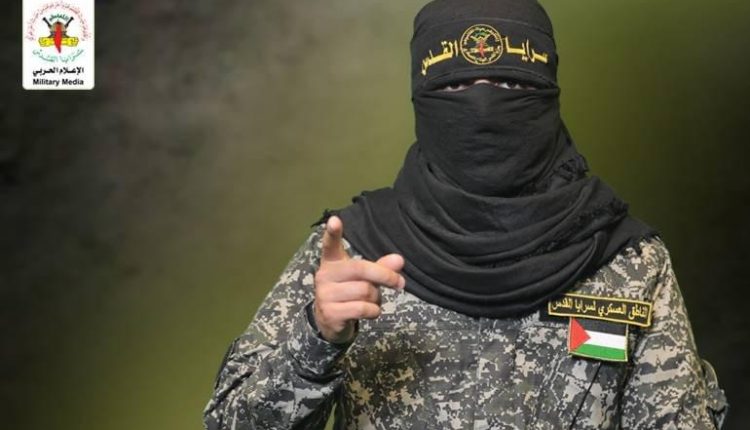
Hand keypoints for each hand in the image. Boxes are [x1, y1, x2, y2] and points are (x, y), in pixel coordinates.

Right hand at [312, 215, 405, 343]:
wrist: (330, 321)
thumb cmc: (349, 292)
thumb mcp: (364, 278)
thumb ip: (381, 267)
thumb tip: (399, 259)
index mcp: (332, 262)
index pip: (330, 245)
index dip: (332, 233)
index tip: (334, 220)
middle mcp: (324, 276)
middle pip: (361, 269)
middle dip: (385, 276)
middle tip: (400, 282)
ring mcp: (325, 295)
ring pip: (365, 291)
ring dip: (376, 298)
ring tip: (371, 300)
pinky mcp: (330, 313)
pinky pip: (362, 308)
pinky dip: (373, 311)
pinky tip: (369, 312)